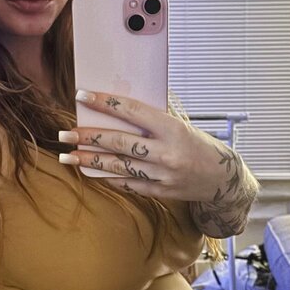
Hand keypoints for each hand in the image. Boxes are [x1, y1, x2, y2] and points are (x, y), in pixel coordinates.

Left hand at [57, 88, 233, 202]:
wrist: (224, 180)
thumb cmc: (200, 146)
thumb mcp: (182, 126)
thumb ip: (154, 118)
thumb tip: (120, 106)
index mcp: (173, 129)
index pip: (133, 112)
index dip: (106, 103)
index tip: (83, 96)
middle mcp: (166, 153)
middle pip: (120, 142)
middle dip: (89, 137)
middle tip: (65, 134)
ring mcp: (162, 176)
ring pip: (119, 166)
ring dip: (90, 161)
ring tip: (68, 156)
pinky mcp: (159, 193)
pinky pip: (128, 184)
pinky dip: (108, 177)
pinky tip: (89, 171)